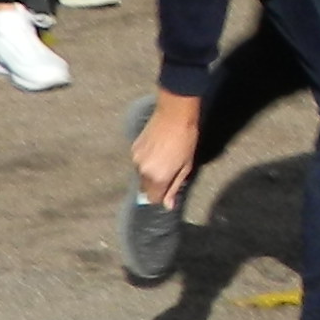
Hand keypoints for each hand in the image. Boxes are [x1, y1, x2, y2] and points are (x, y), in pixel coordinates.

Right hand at [130, 88, 201, 209]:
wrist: (175, 114)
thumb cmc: (186, 140)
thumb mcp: (185, 167)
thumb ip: (175, 187)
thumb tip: (168, 205)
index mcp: (157, 178)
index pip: (153, 199)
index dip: (161, 196)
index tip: (169, 189)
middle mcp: (142, 171)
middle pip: (145, 189)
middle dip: (156, 185)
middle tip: (169, 172)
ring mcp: (136, 159)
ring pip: (141, 175)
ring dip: (151, 172)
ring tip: (164, 158)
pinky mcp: (134, 147)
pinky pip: (139, 162)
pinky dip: (147, 161)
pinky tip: (157, 150)